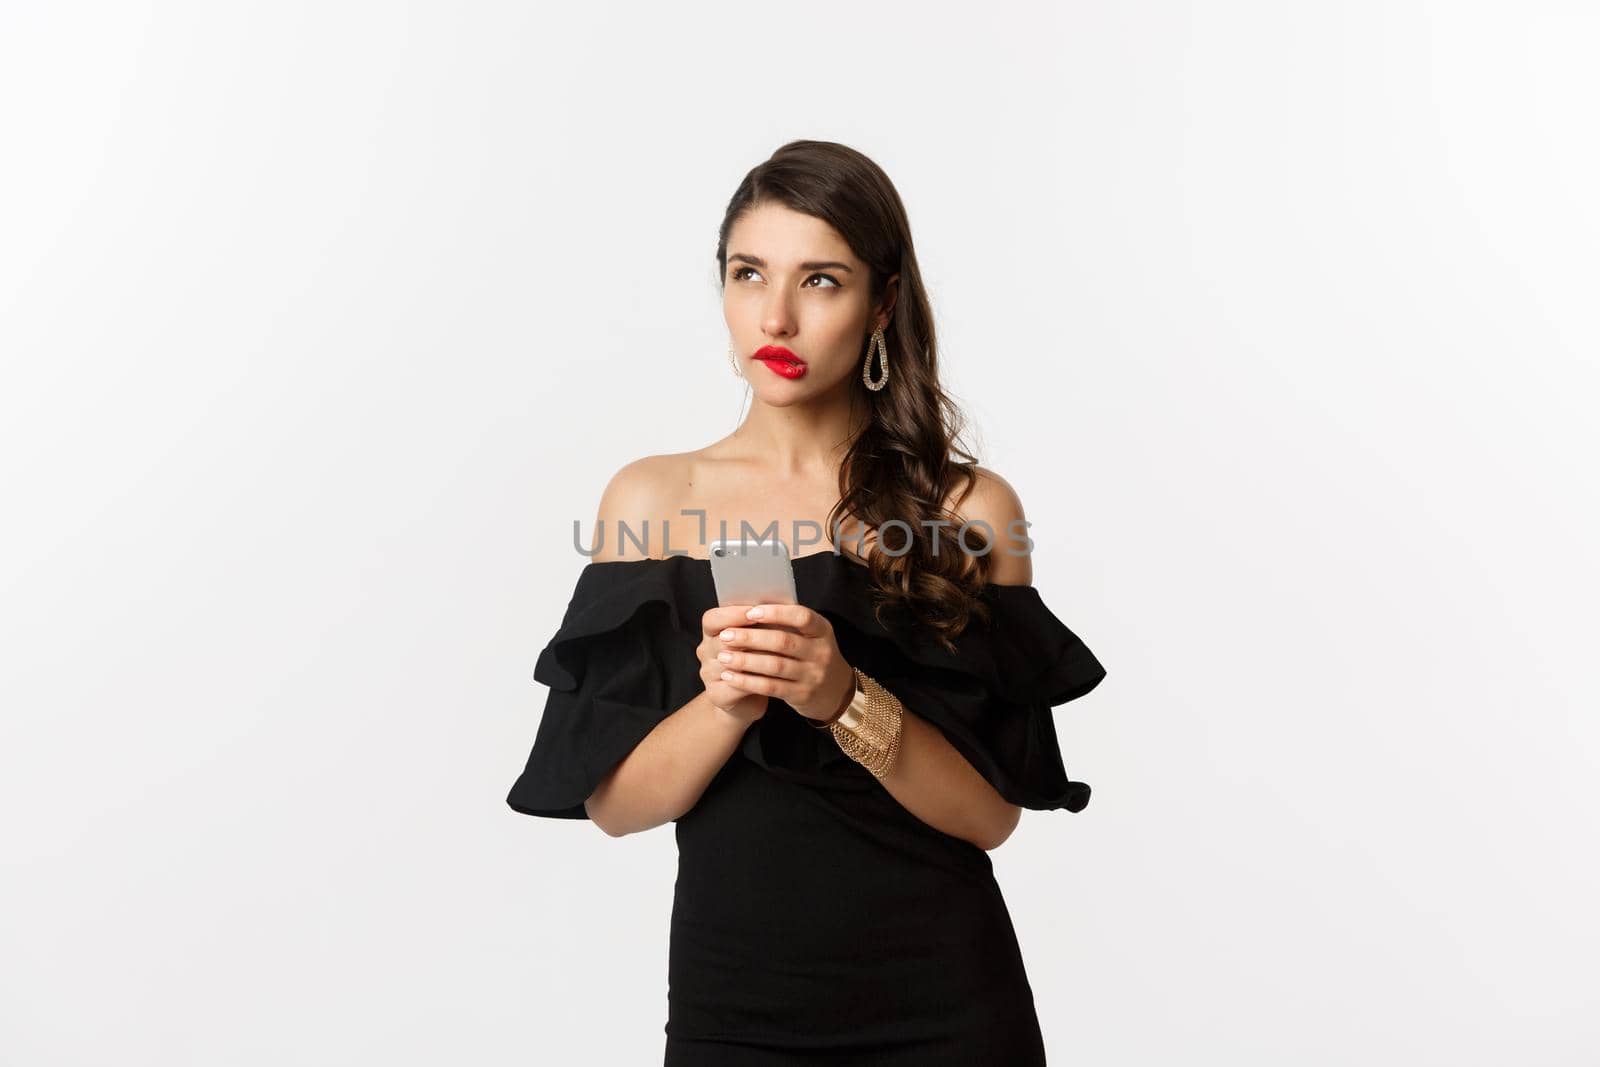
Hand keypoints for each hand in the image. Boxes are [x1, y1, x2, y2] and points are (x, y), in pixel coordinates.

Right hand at [698, 605, 769, 723]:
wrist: (747, 697)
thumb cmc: (756, 659)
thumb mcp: (756, 637)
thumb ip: (760, 622)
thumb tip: (779, 605)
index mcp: (711, 632)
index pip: (712, 619)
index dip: (733, 615)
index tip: (755, 612)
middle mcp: (705, 651)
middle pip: (722, 641)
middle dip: (748, 638)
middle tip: (772, 634)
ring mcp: (708, 674)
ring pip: (731, 664)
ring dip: (756, 660)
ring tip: (779, 656)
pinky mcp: (716, 694)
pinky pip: (735, 686)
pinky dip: (754, 681)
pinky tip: (771, 677)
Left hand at [710, 602, 855, 724]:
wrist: (837, 692)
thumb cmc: (813, 656)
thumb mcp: (812, 637)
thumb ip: (789, 624)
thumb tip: (749, 608)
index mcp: (822, 630)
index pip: (801, 616)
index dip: (775, 613)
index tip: (750, 612)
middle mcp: (821, 652)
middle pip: (783, 642)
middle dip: (750, 638)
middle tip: (725, 636)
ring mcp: (813, 675)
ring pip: (775, 666)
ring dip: (745, 661)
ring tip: (723, 657)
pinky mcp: (802, 695)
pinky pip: (771, 687)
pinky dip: (748, 681)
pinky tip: (731, 677)